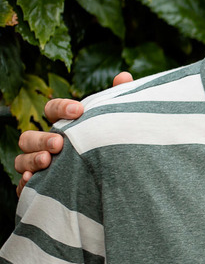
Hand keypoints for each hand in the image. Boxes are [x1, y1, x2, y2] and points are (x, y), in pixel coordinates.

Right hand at [14, 71, 131, 195]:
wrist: (115, 180)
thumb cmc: (110, 144)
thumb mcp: (115, 123)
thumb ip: (117, 99)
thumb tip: (124, 76)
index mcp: (62, 126)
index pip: (51, 110)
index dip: (60, 108)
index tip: (78, 110)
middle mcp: (46, 145)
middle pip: (29, 137)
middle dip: (42, 138)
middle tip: (60, 142)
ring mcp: (40, 166)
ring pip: (21, 159)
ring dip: (32, 158)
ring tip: (48, 160)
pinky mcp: (40, 187)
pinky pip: (24, 185)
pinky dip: (25, 181)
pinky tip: (33, 179)